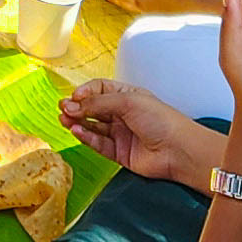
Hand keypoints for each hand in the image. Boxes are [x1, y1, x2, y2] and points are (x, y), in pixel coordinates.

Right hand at [58, 79, 215, 186]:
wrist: (178, 150)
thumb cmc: (162, 121)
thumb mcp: (128, 102)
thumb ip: (98, 103)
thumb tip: (73, 104)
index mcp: (127, 96)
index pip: (99, 89)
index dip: (85, 92)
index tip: (74, 96)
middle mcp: (123, 114)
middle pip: (93, 108)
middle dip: (77, 107)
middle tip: (63, 108)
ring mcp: (120, 133)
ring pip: (93, 126)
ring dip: (78, 122)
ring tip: (64, 119)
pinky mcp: (119, 152)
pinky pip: (98, 143)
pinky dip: (86, 137)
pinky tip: (77, 131)